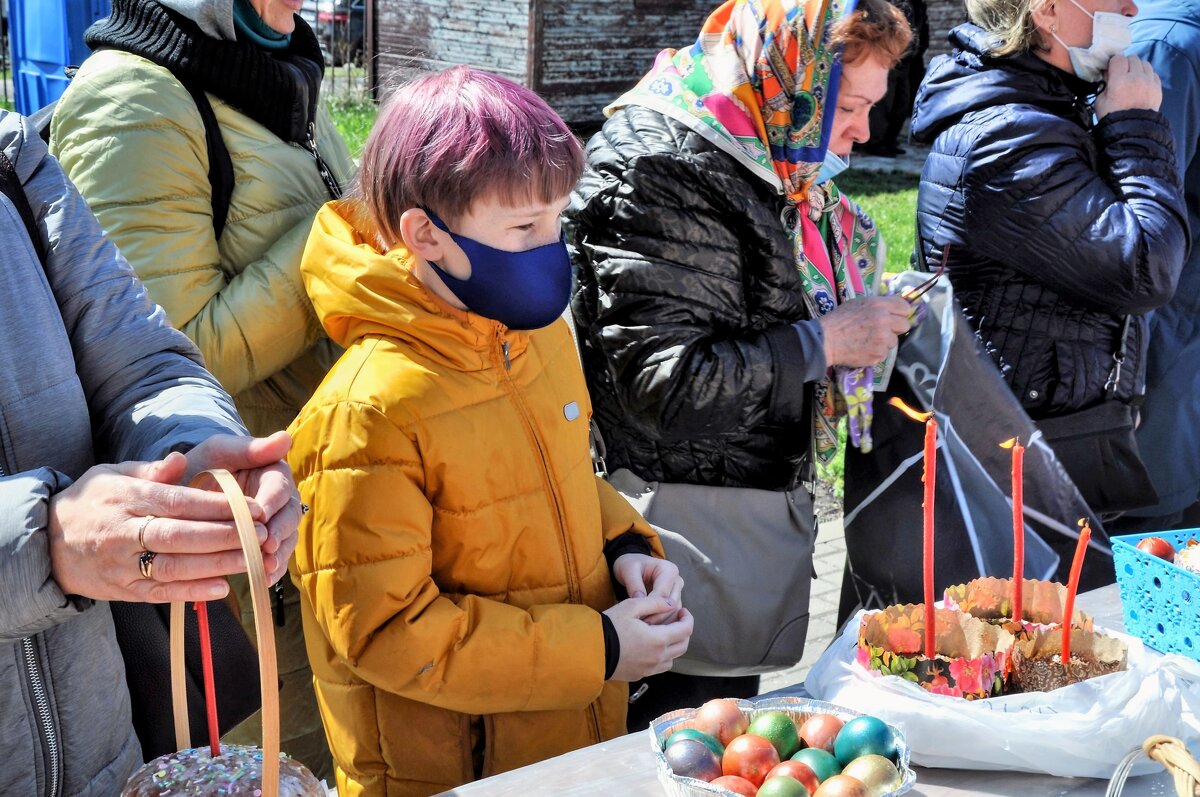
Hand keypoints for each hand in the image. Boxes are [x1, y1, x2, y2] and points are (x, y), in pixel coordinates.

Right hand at [48, 454, 265, 602]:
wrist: (45, 542)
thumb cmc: (93, 501)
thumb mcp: (114, 474)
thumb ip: (151, 469)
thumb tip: (181, 459)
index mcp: (126, 498)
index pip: (178, 502)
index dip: (217, 506)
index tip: (252, 507)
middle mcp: (123, 532)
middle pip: (179, 536)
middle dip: (225, 536)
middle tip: (261, 533)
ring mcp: (122, 564)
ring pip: (173, 567)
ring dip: (216, 565)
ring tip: (252, 559)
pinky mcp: (123, 590)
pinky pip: (161, 593)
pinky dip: (192, 593)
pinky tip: (223, 587)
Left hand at [184, 431, 299, 584]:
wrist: (185, 490)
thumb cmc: (202, 466)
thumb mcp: (217, 451)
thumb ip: (245, 447)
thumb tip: (285, 438)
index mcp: (273, 471)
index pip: (279, 488)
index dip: (272, 502)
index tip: (260, 515)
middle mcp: (280, 498)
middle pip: (289, 516)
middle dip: (279, 532)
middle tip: (266, 545)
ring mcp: (276, 523)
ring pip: (287, 539)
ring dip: (278, 554)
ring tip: (265, 568)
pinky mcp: (267, 544)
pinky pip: (276, 558)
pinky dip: (271, 570)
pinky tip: (262, 579)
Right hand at [603, 596, 693, 681]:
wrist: (589, 651)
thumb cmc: (610, 626)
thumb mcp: (631, 606)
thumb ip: (655, 603)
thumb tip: (672, 604)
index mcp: (658, 640)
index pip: (686, 630)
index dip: (688, 618)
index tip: (682, 610)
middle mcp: (658, 657)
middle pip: (683, 645)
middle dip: (684, 631)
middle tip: (676, 619)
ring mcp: (649, 669)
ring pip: (673, 658)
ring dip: (674, 645)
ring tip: (664, 633)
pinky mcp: (640, 675)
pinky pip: (659, 667)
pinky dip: (663, 656)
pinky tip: (652, 646)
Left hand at [613, 553, 682, 624]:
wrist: (633, 565)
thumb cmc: (630, 565)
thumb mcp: (628, 570)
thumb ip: (634, 584)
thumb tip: (640, 601)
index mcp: (669, 570)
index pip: (663, 595)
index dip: (651, 608)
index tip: (638, 618)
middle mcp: (677, 580)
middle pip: (672, 605)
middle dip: (657, 618)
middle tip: (641, 627)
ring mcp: (677, 591)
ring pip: (674, 613)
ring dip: (661, 623)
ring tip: (644, 629)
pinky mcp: (674, 601)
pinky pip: (672, 615)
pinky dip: (662, 623)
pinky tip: (649, 629)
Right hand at [818, 295, 912, 367]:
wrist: (826, 340)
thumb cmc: (839, 319)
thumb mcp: (858, 303)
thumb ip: (878, 305)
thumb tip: (892, 308)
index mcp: (879, 305)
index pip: (904, 307)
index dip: (900, 313)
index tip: (895, 317)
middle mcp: (884, 321)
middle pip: (904, 325)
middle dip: (895, 328)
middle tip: (883, 330)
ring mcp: (883, 339)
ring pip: (893, 341)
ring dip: (884, 342)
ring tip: (868, 341)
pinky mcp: (878, 354)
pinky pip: (884, 353)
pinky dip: (875, 352)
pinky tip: (864, 349)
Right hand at [1096, 55, 1161, 117]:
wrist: (1131, 130)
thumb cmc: (1112, 117)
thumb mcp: (1100, 101)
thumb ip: (1105, 84)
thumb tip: (1108, 73)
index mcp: (1119, 81)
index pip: (1118, 59)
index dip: (1113, 63)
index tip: (1111, 69)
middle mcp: (1136, 78)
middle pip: (1133, 58)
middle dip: (1126, 64)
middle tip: (1121, 73)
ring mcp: (1149, 82)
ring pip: (1145, 63)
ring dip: (1137, 67)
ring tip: (1132, 77)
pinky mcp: (1158, 87)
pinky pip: (1153, 73)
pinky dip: (1147, 75)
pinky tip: (1141, 83)